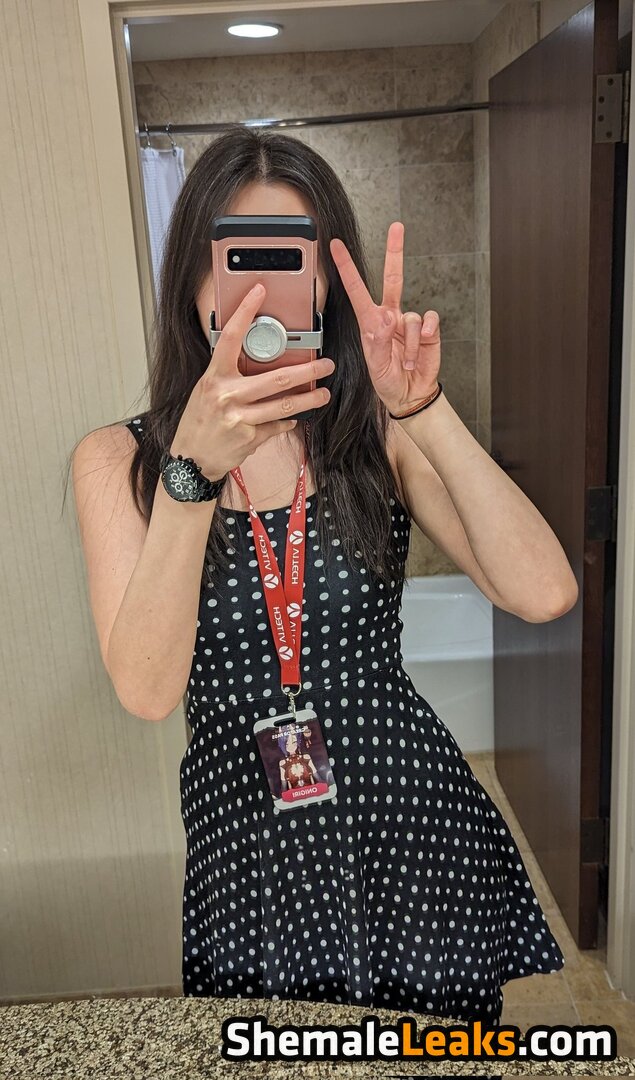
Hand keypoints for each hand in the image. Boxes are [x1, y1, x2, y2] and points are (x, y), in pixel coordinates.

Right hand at [169, 283, 334, 479]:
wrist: (191, 459)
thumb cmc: (198, 421)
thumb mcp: (206, 390)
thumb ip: (229, 376)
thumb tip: (256, 362)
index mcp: (214, 377)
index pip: (231, 338)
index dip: (245, 312)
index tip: (259, 291)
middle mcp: (227, 395)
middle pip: (276, 379)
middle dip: (307, 371)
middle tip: (326, 365)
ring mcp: (239, 418)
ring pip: (284, 406)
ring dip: (309, 399)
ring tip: (323, 393)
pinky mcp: (249, 438)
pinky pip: (276, 426)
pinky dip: (286, 423)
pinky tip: (292, 419)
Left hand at [330, 222, 440, 415]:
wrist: (409, 395)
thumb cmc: (387, 380)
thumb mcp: (375, 365)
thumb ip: (380, 341)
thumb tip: (389, 317)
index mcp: (370, 322)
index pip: (357, 290)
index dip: (347, 268)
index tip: (336, 247)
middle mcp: (390, 316)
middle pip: (393, 278)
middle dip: (395, 252)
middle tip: (397, 227)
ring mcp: (409, 321)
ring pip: (412, 316)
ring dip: (410, 342)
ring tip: (405, 360)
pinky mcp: (429, 329)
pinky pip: (429, 320)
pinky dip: (425, 335)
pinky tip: (422, 347)